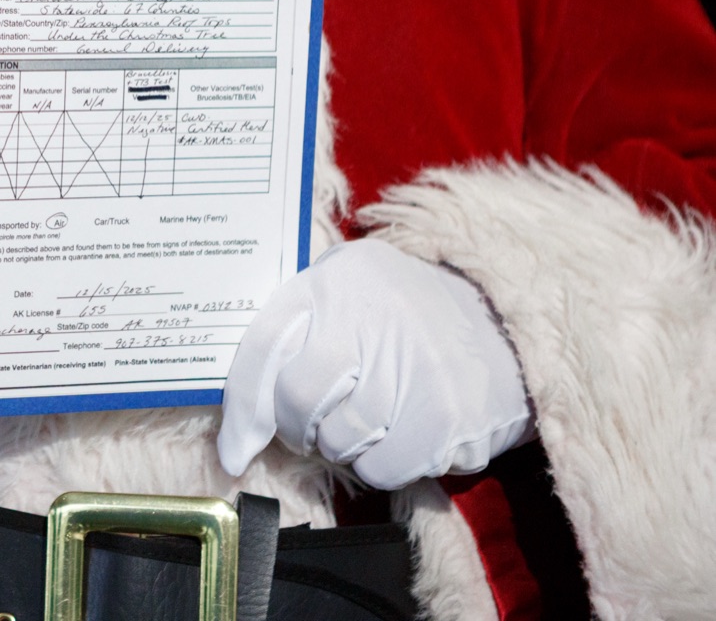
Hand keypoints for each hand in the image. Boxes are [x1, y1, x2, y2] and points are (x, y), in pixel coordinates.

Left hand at [216, 239, 532, 489]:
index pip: (264, 345)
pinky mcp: (446, 413)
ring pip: (338, 439)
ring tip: (380, 416)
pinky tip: (409, 433)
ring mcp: (412, 363)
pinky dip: (387, 465)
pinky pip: (382, 469)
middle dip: (298, 428)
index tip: (234, 451)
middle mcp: (370, 312)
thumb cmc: (410, 317)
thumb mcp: (350, 294)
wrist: (514, 323)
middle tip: (320, 427)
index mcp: (336, 278)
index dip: (242, 409)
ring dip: (348, 446)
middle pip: (297, 399)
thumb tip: (241, 429)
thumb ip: (295, 337)